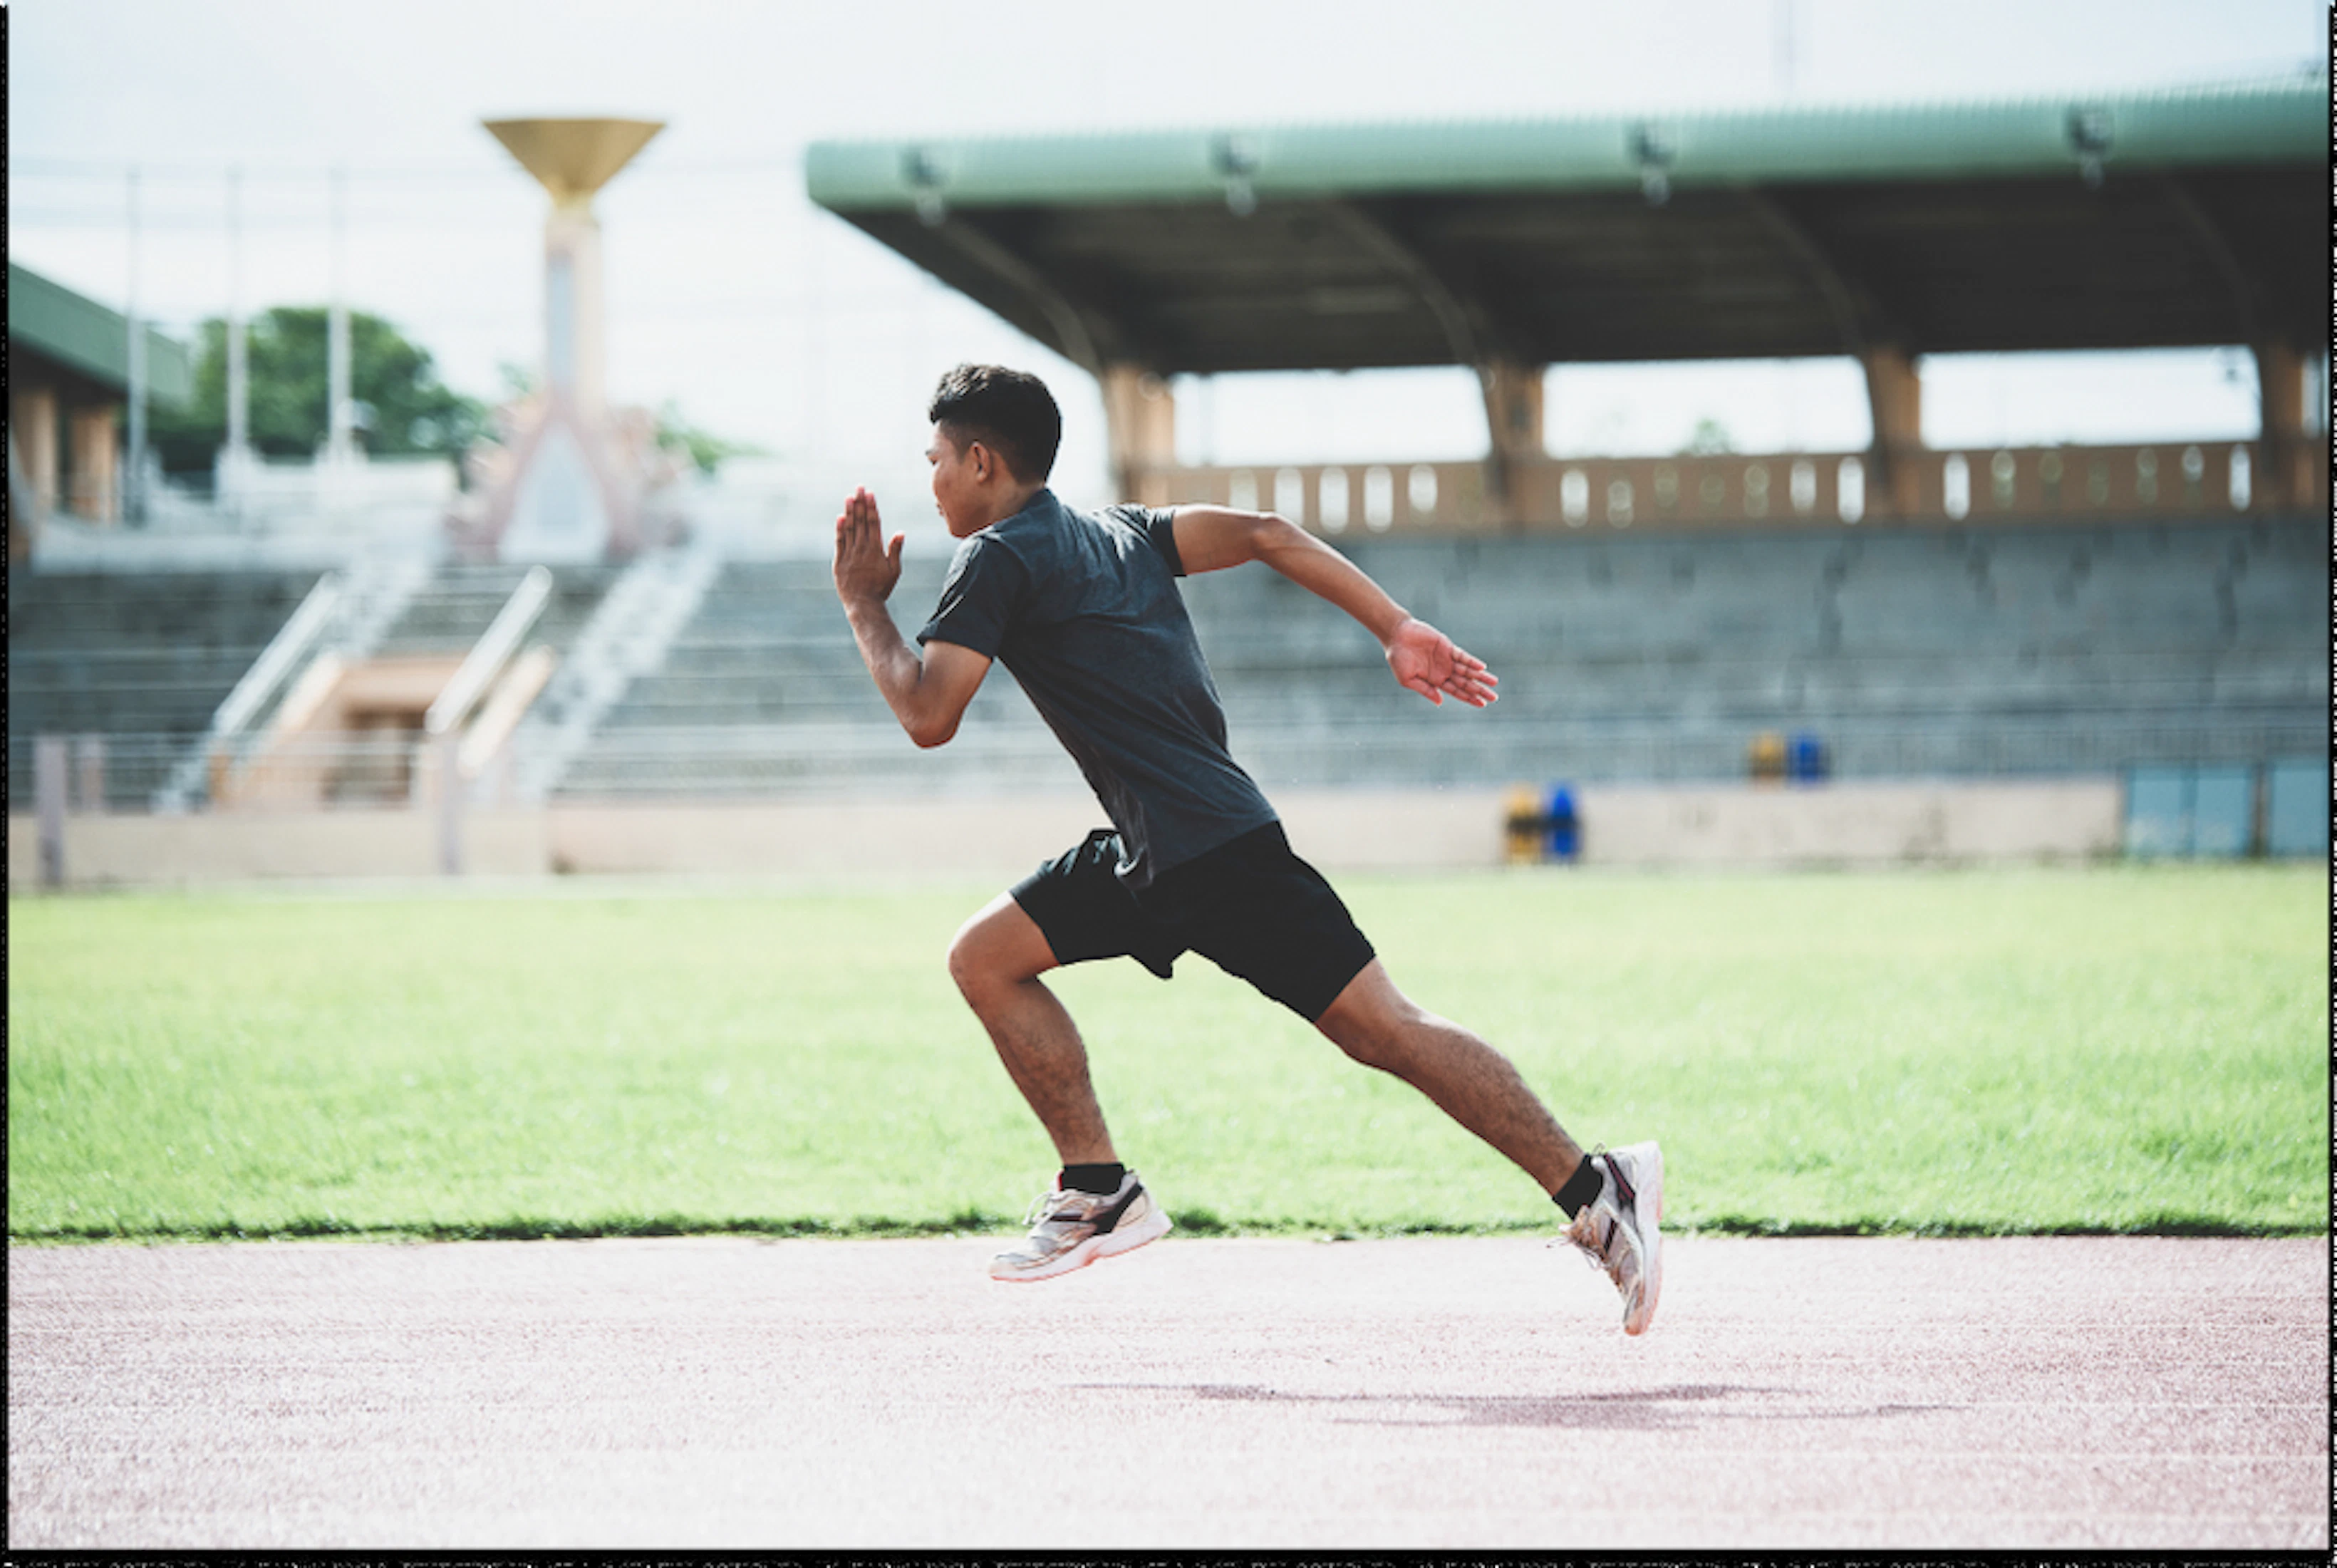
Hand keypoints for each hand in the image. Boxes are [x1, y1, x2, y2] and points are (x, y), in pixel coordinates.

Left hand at [833, 487, 903, 606]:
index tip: (870, 494)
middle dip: (861, 503)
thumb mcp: (894, 571)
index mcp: (875, 550)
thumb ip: (895, 550)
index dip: (871, 507)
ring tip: (849, 497)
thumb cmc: (881, 589)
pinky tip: (840, 517)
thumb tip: (900, 532)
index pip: (874, 523)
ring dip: (850, 512)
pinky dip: (840, 529)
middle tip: (859, 487)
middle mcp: (862, 549)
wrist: (863, 604)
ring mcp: (849, 554)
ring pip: (850, 529)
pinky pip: (839, 542)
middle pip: (861, 522)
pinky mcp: (839, 561)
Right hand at [1385, 617, 1497, 707]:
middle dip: (1479, 690)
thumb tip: (1440, 702)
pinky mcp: (1448, 647)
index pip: (1456, 692)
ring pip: (1467, 670)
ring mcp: (1447, 659)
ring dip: (1480, 677)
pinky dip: (1471, 662)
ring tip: (1493, 683)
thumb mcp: (1407, 679)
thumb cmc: (1397, 659)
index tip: (1482, 704)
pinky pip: (1462, 656)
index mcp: (1435, 681)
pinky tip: (1481, 667)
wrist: (1396, 636)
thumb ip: (1425, 690)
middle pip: (1465, 683)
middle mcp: (1444, 671)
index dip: (1469, 698)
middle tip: (1494, 697)